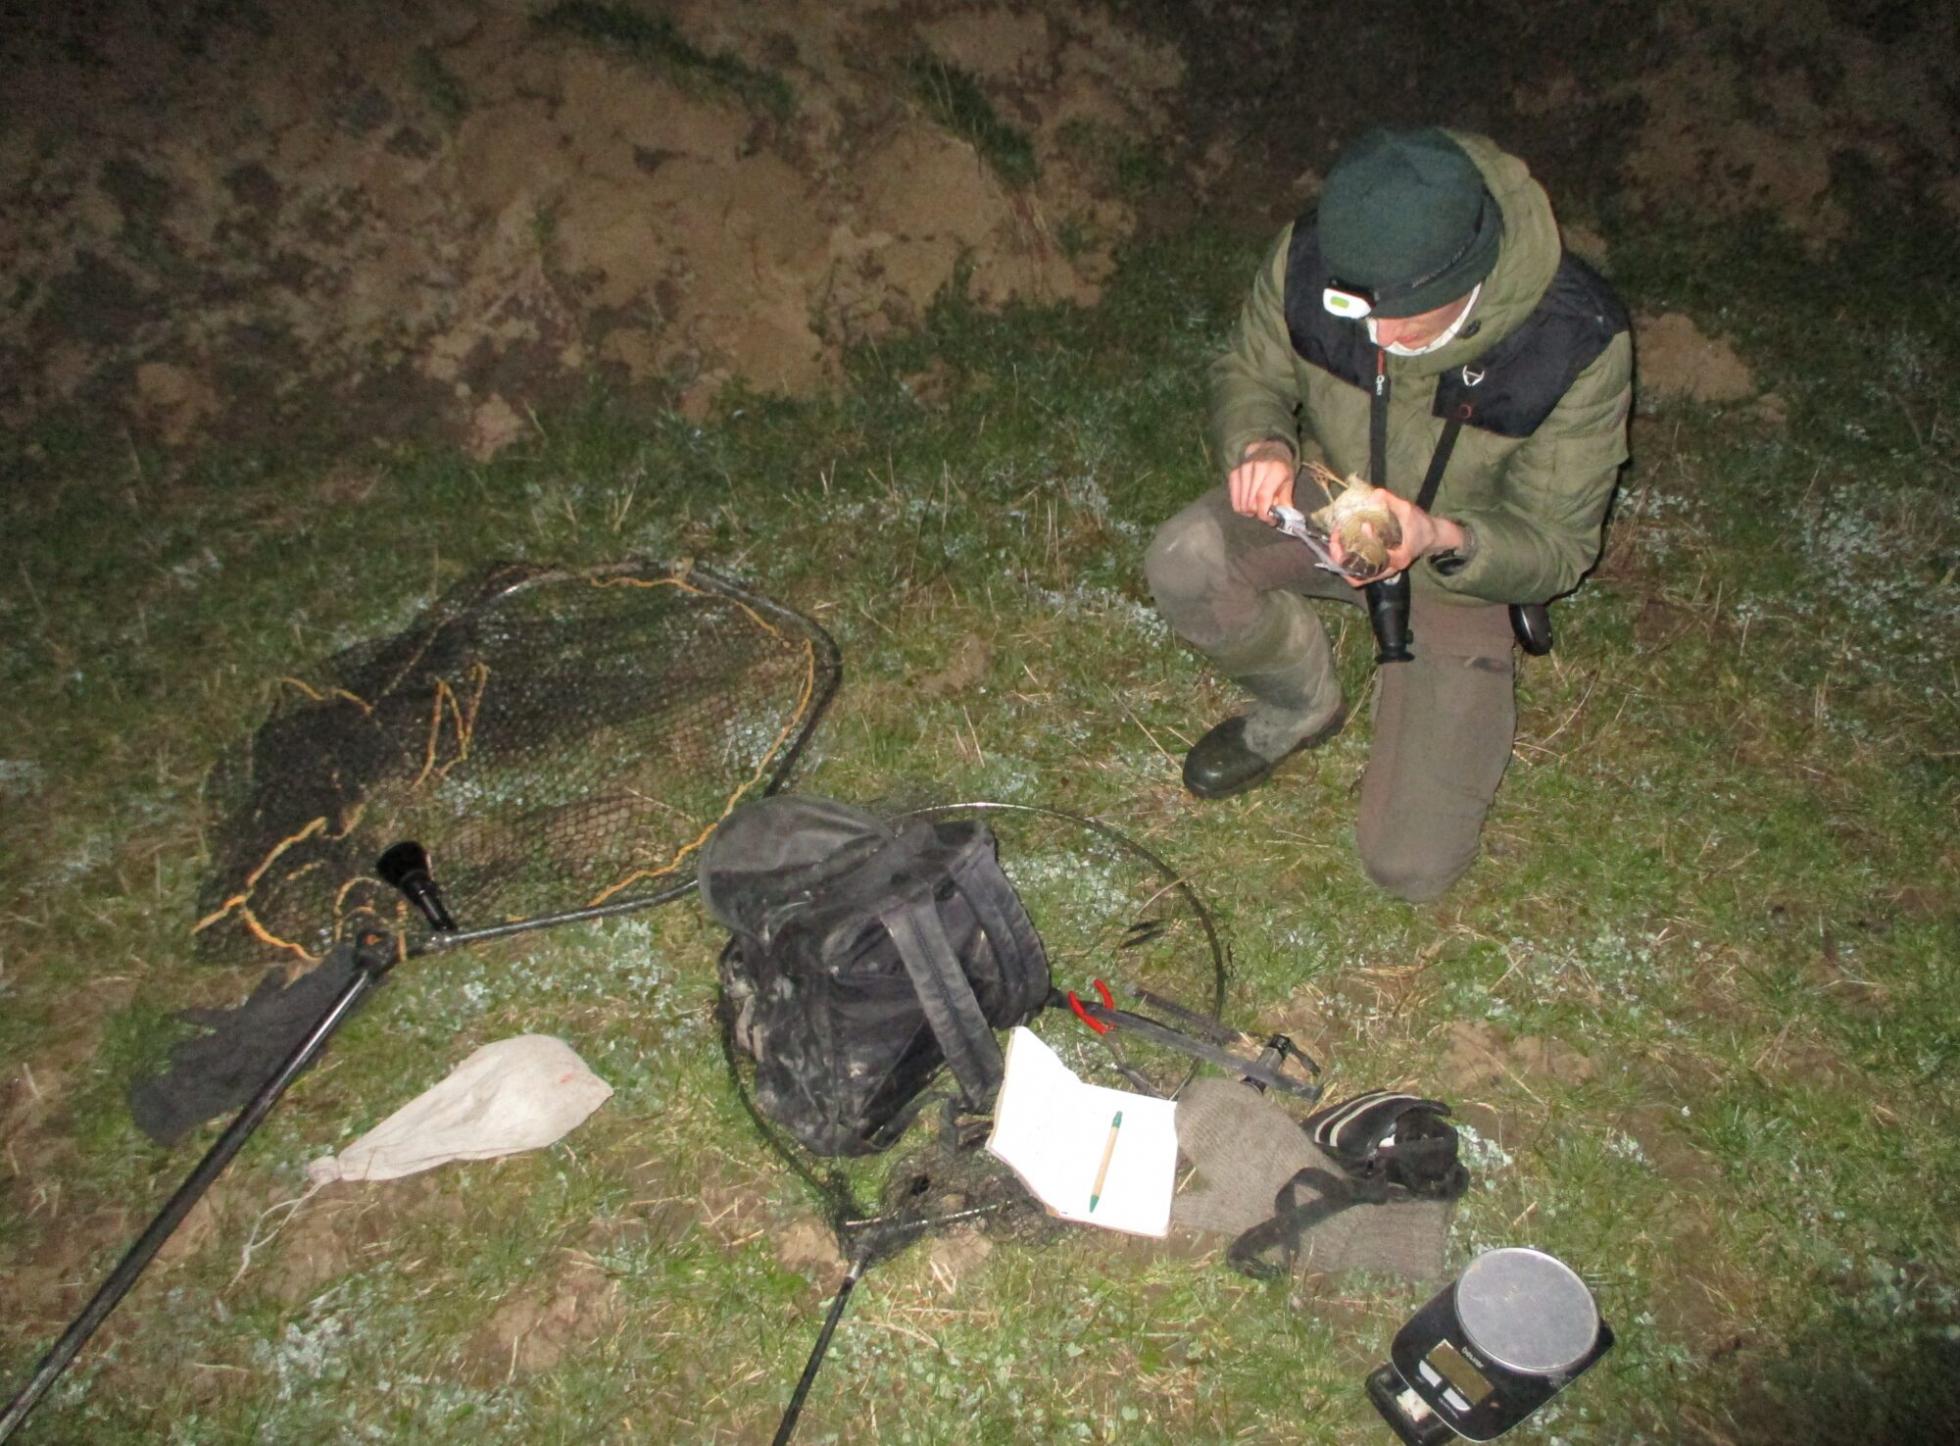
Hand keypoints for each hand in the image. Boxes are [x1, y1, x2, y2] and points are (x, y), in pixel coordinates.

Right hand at [1227, 442, 1294, 518]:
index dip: (1264, 513)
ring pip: (1241, 503)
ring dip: (1249, 511)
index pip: (1263, 496)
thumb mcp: (1289, 482)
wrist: (1268, 449)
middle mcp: (1257, 467)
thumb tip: (1282, 519)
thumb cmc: (1281, 469)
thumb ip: (1286, 501)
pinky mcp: (1234, 472)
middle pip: (1250, 502)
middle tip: (1265, 511)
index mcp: (1274, 470)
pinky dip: (1240, 505)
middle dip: (1258, 513)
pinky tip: (1248, 502)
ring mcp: (1243, 469)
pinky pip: (1233, 498)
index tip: (1270, 520)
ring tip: (1257, 506)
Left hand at [1326, 490, 1464, 588]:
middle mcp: (1389, 570)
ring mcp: (1383, 572)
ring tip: (1336, 540)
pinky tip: (1343, 544)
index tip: (1364, 525)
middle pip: (1357, 576)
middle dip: (1341, 557)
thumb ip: (1392, 502)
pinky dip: (1347, 562)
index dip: (1366, 543)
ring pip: (1356, 577)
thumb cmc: (1421, 525)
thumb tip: (1373, 494)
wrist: (1431, 537)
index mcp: (1398, 559)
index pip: (1377, 559)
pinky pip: (1358, 572)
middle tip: (1336, 536)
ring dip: (1341, 561)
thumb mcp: (1408, 510)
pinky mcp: (1379, 569)